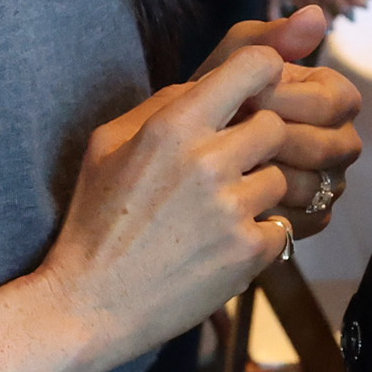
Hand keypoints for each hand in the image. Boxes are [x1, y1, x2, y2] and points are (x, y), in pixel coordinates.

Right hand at [38, 43, 303, 366]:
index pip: (253, 67)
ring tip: (219, 213)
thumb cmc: (96, 221)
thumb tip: (211, 83)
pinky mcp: (248, 252)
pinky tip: (222, 246)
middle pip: (276, 126)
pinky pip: (282, 227)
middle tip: (233, 165)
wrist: (89, 304)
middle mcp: (207, 162)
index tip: (258, 90)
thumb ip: (162, 106)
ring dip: (260, 192)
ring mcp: (231, 209)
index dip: (266, 73)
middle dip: (260, 142)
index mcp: (172, 127)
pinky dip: (260, 236)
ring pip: (282, 178)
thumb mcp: (107, 146)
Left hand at [192, 6, 362, 230]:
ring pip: (326, 183)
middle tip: (239, 140)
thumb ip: (262, 41)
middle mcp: (333, 138)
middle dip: (287, 139)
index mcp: (321, 97)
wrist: (161, 172)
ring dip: (279, 174)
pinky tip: (241, 201)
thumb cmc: (194, 112)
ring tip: (236, 169)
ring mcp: (324, 181)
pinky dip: (277, 209)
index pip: (338, 99)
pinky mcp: (307, 218)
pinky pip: (311, 218)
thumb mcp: (219, 70)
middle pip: (340, 144)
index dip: (298, 101)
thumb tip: (317, 14)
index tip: (251, 100)